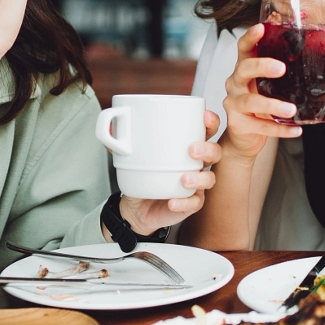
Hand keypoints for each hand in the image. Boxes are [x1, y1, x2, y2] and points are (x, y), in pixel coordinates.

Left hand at [118, 110, 222, 235]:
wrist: (135, 206)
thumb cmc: (141, 174)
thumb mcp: (130, 156)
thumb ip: (120, 143)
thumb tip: (109, 130)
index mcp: (186, 145)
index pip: (207, 129)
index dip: (210, 122)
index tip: (204, 117)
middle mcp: (195, 163)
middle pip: (215, 152)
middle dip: (208, 148)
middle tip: (191, 149)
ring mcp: (196, 184)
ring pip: (210, 178)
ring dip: (199, 177)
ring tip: (183, 179)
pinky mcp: (190, 203)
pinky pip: (195, 203)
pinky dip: (185, 202)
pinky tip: (172, 200)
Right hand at [221, 23, 301, 162]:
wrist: (244, 136)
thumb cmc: (258, 103)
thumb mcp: (267, 84)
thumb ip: (281, 71)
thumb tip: (315, 53)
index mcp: (243, 69)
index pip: (243, 48)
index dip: (250, 37)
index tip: (261, 28)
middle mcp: (235, 83)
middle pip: (244, 69)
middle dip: (261, 66)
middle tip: (281, 68)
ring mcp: (234, 104)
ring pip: (250, 101)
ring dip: (272, 104)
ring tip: (290, 109)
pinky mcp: (239, 124)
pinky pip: (260, 126)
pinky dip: (280, 129)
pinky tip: (296, 130)